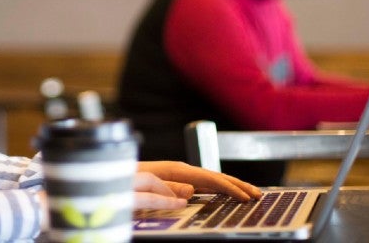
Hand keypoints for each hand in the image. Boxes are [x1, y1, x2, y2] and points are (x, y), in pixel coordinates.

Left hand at [132, 161, 261, 209]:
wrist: (111, 177)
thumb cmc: (124, 183)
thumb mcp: (141, 187)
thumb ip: (165, 188)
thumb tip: (192, 190)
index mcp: (174, 170)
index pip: (209, 178)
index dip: (230, 188)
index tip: (246, 197)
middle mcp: (179, 170)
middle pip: (215, 176)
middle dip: (237, 185)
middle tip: (258, 195)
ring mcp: (179, 175)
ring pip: (211, 180)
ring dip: (231, 186)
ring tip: (248, 193)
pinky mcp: (176, 181)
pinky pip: (203, 184)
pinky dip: (219, 188)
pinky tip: (225, 194)